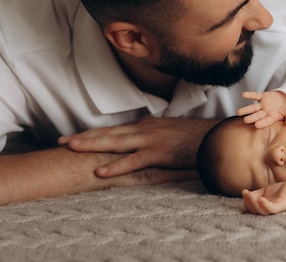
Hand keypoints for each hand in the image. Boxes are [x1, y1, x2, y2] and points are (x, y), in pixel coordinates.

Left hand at [58, 116, 216, 176]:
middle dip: (84, 137)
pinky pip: (132, 161)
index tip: (74, 135)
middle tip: (62, 141)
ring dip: (92, 145)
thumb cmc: (195, 137)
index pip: (114, 128)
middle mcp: (145, 129)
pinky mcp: (158, 153)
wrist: (214, 137)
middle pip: (109, 133)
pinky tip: (100, 171)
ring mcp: (150, 140)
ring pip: (115, 142)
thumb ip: (154, 133)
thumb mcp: (170, 131)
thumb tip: (144, 136)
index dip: (93, 132)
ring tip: (71, 148)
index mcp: (147, 125)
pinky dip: (115, 166)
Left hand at [237, 91, 285, 127]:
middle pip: (257, 115)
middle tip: (245, 120)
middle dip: (251, 118)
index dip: (262, 123)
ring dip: (246, 109)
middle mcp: (265, 112)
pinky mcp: (262, 97)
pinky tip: (243, 95)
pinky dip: (249, 95)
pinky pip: (255, 95)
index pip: (266, 121)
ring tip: (238, 112)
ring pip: (253, 107)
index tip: (256, 125)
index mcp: (272, 118)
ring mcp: (263, 105)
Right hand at [242, 181, 285, 214]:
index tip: (244, 192)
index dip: (246, 201)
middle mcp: (267, 211)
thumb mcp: (264, 191)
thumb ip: (255, 194)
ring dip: (254, 204)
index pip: (252, 207)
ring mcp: (274, 210)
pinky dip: (265, 205)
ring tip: (250, 196)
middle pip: (255, 211)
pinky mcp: (281, 207)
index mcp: (262, 208)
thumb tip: (244, 193)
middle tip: (246, 194)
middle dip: (249, 203)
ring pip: (262, 211)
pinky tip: (261, 199)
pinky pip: (271, 208)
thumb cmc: (279, 191)